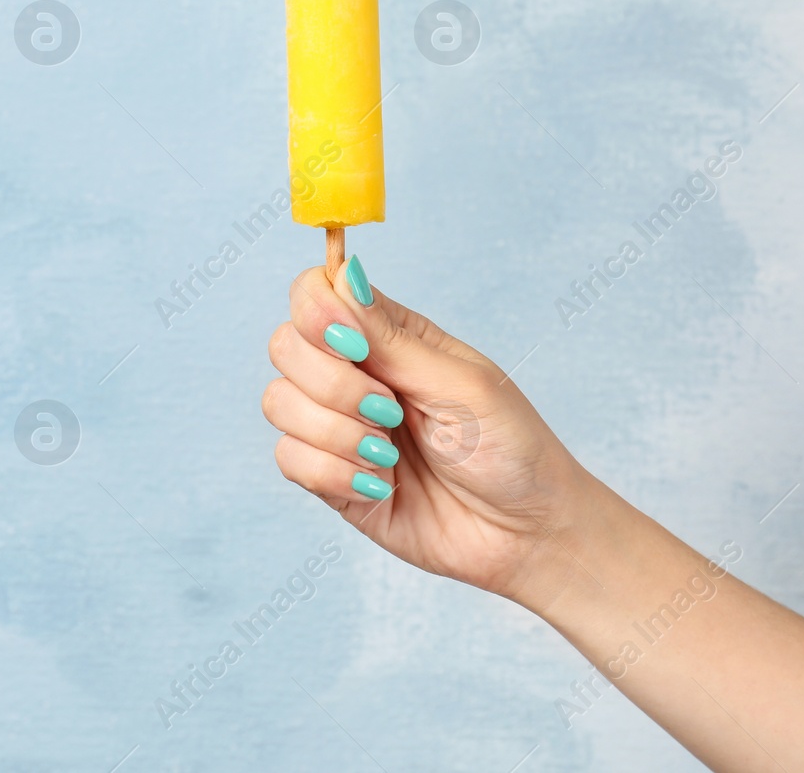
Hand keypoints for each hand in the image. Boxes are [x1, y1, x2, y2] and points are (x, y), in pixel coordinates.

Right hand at [262, 257, 591, 608]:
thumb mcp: (459, 385)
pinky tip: (378, 485)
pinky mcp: (330, 477)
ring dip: (336, 432)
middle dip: (332, 383)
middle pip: (286, 345)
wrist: (524, 535)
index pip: (315, 293)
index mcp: (388, 336)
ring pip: (279, 402)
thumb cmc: (510, 448)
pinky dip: (333, 473)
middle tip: (390, 411)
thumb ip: (390, 337)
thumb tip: (344, 269)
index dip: (315, 311)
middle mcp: (355, 373)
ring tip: (389, 454)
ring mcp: (339, 425)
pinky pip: (289, 459)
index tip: (352, 346)